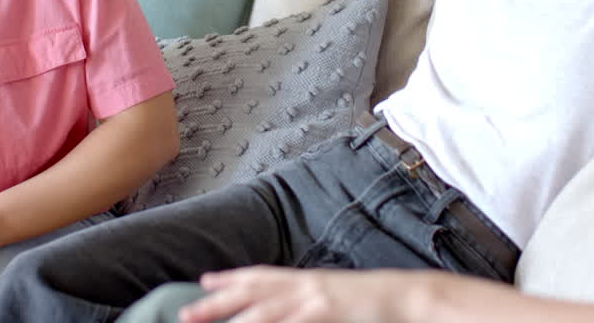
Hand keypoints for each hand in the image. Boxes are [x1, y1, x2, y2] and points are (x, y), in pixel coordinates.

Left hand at [179, 266, 408, 322]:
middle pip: (253, 292)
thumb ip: (310, 301)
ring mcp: (316, 300)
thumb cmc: (372, 302)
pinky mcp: (328, 314)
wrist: (408, 298)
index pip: (261, 276)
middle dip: (218, 302)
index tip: (204, 281)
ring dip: (235, 321)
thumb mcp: (335, 295)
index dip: (231, 279)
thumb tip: (291, 306)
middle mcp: (306, 285)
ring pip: (265, 313)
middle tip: (186, 312)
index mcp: (307, 279)